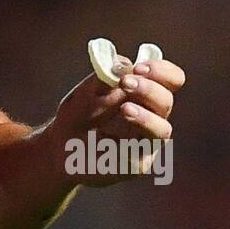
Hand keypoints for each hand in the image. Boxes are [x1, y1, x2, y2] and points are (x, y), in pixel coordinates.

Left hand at [46, 54, 185, 187]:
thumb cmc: (78, 116)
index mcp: (144, 94)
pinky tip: (109, 136)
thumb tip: (125, 64)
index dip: (161, 71)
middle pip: (166, 101)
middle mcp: (151, 117)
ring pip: (163, 129)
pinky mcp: (137, 164)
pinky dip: (128, 142)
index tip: (139, 67)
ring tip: (125, 109)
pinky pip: (143, 154)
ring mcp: (146, 142)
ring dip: (146, 116)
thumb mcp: (86, 91)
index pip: (171, 79)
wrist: (59, 147)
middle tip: (126, 83)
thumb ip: (105, 77)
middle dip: (149, 89)